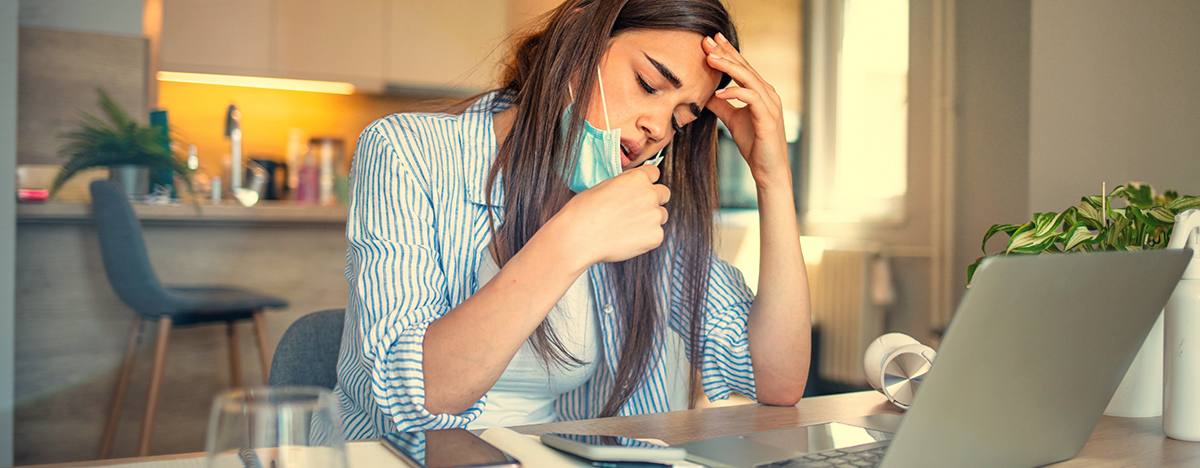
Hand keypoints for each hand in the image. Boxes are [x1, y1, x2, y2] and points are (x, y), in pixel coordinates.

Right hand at [546, 165, 670, 266]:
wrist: (579, 237)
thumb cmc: (583, 211)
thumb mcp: (603, 186)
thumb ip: (624, 186)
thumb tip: (630, 192)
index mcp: (637, 178)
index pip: (654, 173)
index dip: (647, 182)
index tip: (641, 190)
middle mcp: (650, 194)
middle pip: (664, 193)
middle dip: (654, 200)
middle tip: (636, 211)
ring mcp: (655, 216)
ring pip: (661, 216)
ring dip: (650, 220)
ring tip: (627, 228)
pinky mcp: (655, 236)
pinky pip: (656, 235)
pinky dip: (645, 238)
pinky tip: (627, 239)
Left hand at [702, 33, 790, 186]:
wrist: (769, 170)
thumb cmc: (754, 145)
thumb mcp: (733, 120)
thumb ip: (722, 105)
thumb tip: (705, 93)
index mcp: (761, 92)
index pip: (743, 68)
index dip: (727, 53)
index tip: (710, 41)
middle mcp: (768, 94)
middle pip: (745, 68)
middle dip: (726, 53)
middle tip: (708, 41)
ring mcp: (770, 105)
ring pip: (749, 78)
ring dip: (729, 67)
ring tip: (711, 58)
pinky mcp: (768, 118)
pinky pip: (752, 98)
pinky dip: (735, 92)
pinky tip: (719, 92)